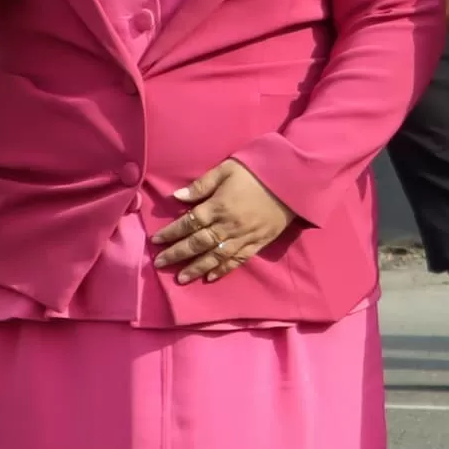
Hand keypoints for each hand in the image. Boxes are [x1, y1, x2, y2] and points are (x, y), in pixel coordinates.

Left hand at [154, 157, 295, 282]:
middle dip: (177, 254)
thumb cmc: (258, 170)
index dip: (171, 233)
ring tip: (180, 278)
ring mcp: (244, 236)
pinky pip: (237, 259)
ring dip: (196, 267)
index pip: (188, 223)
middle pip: (198, 243)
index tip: (156, 241)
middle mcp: (228, 225)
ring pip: (215, 256)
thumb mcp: (227, 169)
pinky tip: (210, 277)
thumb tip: (177, 196)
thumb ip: (202, 184)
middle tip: (159, 264)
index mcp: (218, 206)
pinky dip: (223, 270)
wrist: (293, 180)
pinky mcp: (258, 242)